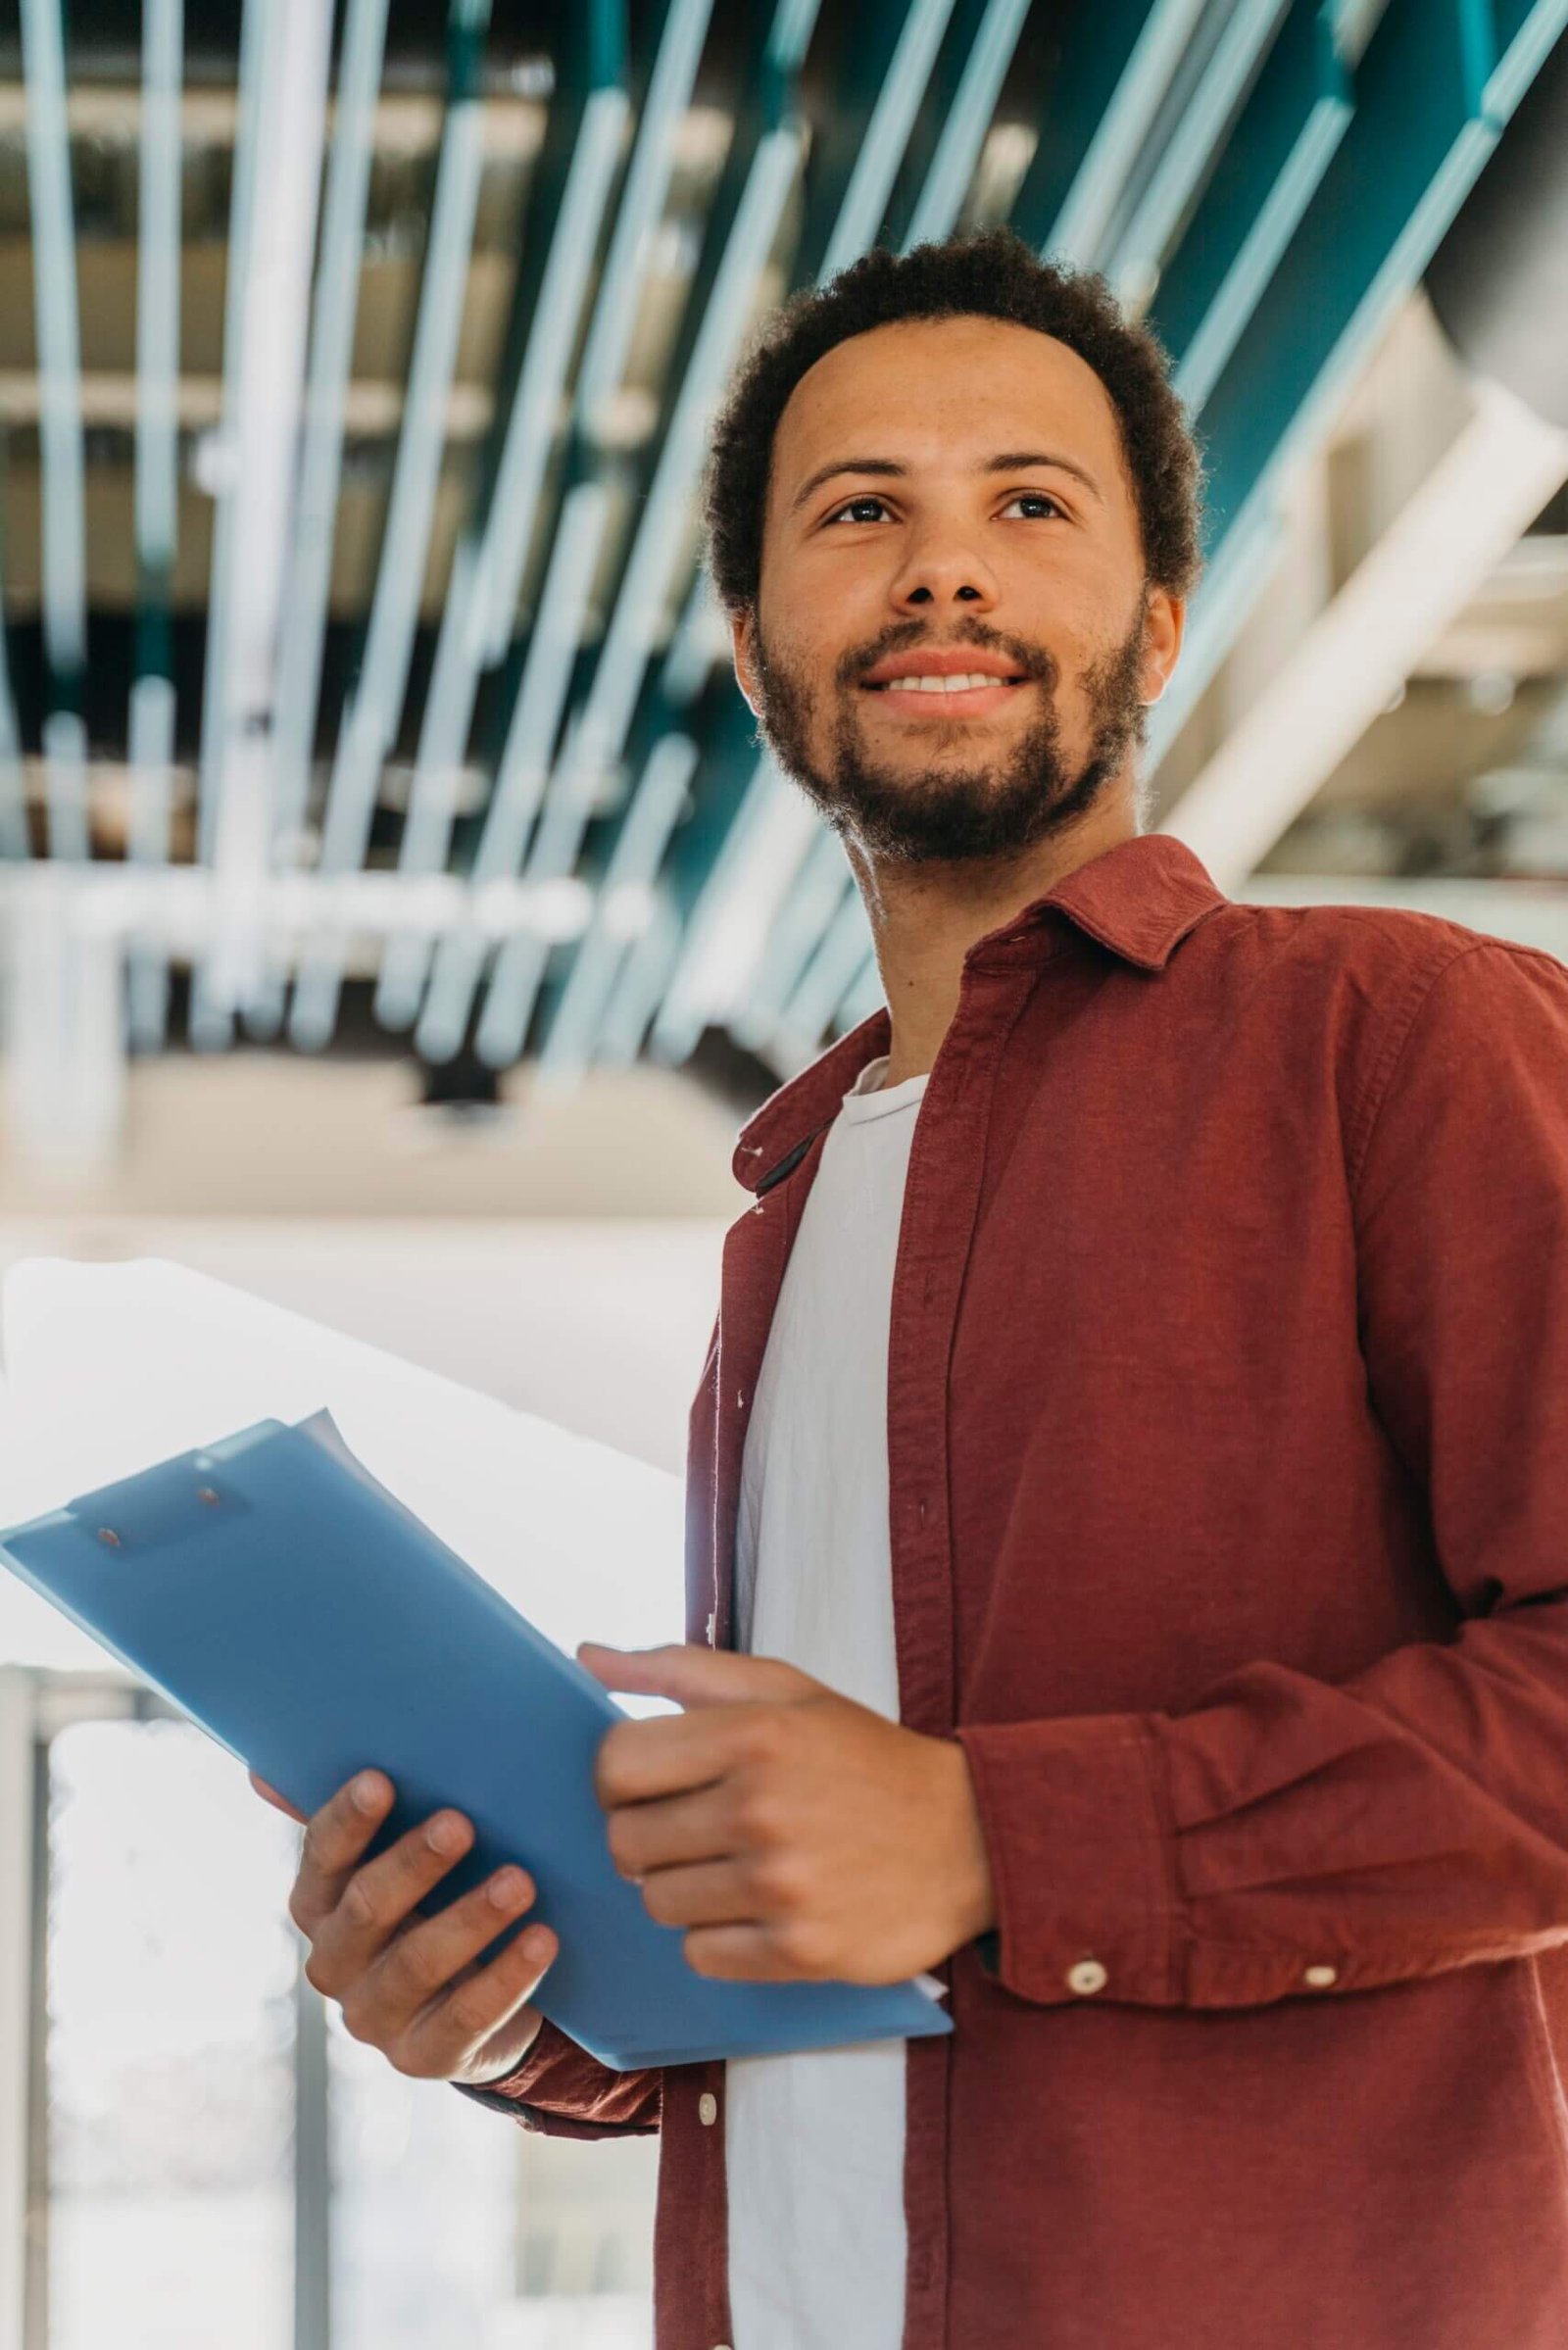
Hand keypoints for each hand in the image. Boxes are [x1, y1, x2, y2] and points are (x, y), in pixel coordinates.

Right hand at [249, 1768, 557, 2089]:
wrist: (480, 1997)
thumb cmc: (438, 1896)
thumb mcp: (403, 1855)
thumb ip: (360, 1814)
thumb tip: (266, 1773)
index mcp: (320, 1903)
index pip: (322, 1856)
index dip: (349, 1820)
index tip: (382, 1780)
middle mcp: (335, 1962)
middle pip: (366, 1908)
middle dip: (414, 1863)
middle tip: (462, 1823)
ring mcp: (375, 2016)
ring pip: (417, 1964)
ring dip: (470, 1918)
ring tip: (520, 1881)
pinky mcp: (424, 2055)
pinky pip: (465, 2016)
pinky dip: (507, 1975)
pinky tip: (543, 1939)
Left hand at [578, 1642, 995, 1984]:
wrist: (971, 1836)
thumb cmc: (864, 1757)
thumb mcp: (785, 1690)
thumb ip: (679, 1669)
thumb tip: (585, 1656)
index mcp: (753, 1733)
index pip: (615, 1764)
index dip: (619, 1777)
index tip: (651, 1782)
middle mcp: (761, 1808)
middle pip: (627, 1840)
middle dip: (649, 1834)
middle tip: (696, 1827)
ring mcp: (780, 1886)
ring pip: (657, 1902)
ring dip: (683, 1888)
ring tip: (735, 1865)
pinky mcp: (799, 1950)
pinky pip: (700, 1954)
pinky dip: (718, 1937)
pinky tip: (759, 1909)